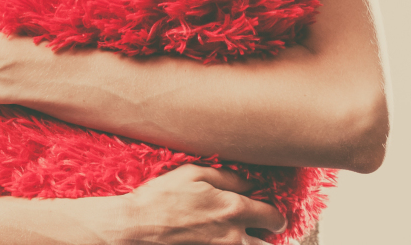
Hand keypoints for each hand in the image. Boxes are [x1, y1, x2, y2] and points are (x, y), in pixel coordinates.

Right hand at [103, 165, 285, 244]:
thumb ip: (229, 177)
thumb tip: (253, 182)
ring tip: (245, 239)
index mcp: (234, 209)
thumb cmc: (161, 197)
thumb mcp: (194, 174)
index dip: (275, 216)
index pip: (274, 217)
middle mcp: (233, 237)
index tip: (269, 215)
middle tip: (261, 232)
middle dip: (269, 237)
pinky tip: (222, 242)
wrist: (134, 227)